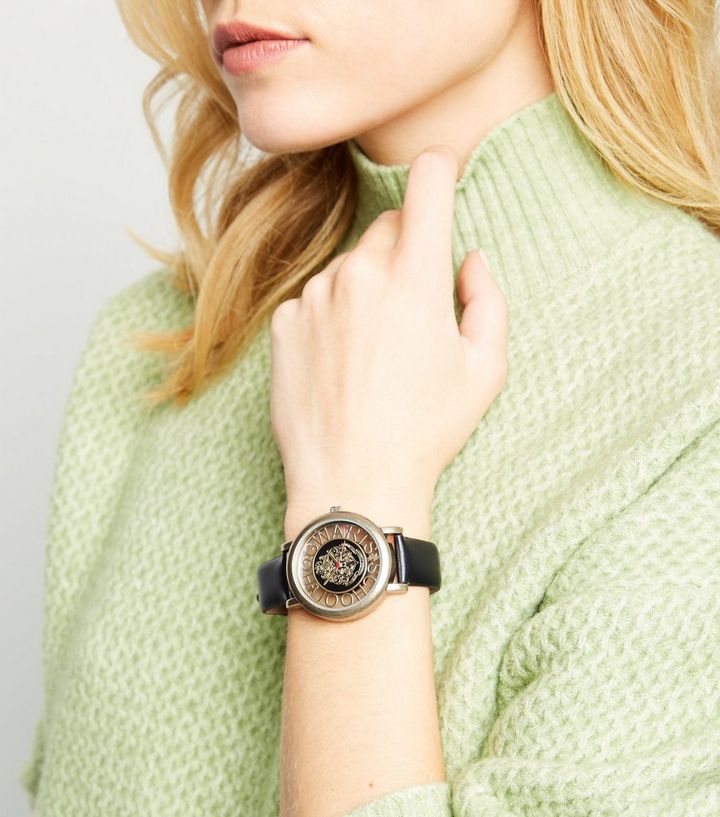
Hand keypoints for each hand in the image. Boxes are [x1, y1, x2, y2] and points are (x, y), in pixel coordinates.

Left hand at [269, 145, 508, 522]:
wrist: (353, 481)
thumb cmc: (426, 431)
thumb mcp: (485, 370)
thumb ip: (488, 299)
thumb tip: (471, 258)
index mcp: (416, 278)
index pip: (427, 184)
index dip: (439, 170)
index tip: (442, 173)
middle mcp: (359, 274)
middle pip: (388, 228)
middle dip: (407, 251)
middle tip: (416, 310)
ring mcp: (315, 297)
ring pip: (349, 266)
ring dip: (366, 288)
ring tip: (374, 350)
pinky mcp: (284, 324)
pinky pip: (314, 299)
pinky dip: (330, 316)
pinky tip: (340, 362)